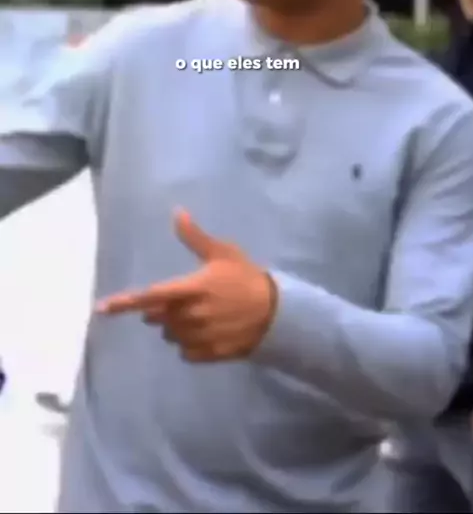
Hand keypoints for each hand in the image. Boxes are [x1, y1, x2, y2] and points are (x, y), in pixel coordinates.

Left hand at [96, 209, 276, 362]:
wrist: (277, 312)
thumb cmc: (246, 277)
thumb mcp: (222, 252)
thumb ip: (195, 237)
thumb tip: (177, 212)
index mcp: (192, 288)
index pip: (150, 296)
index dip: (125, 302)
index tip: (101, 308)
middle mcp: (191, 315)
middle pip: (158, 318)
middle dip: (162, 310)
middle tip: (183, 298)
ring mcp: (199, 337)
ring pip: (171, 336)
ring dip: (175, 327)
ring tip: (198, 315)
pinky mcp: (209, 354)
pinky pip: (185, 353)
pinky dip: (188, 345)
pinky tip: (205, 333)